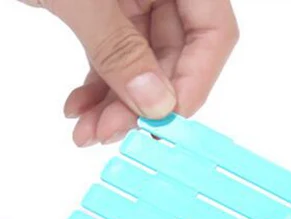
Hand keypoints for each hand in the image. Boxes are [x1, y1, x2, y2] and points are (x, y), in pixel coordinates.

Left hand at [21, 0, 238, 145]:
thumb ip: (119, 49)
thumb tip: (154, 102)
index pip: (213, 31)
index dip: (193, 82)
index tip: (161, 122)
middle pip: (174, 53)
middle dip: (139, 101)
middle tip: (107, 134)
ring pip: (140, 61)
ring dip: (114, 102)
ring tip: (85, 132)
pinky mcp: (106, 6)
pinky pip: (112, 53)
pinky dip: (96, 83)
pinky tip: (77, 107)